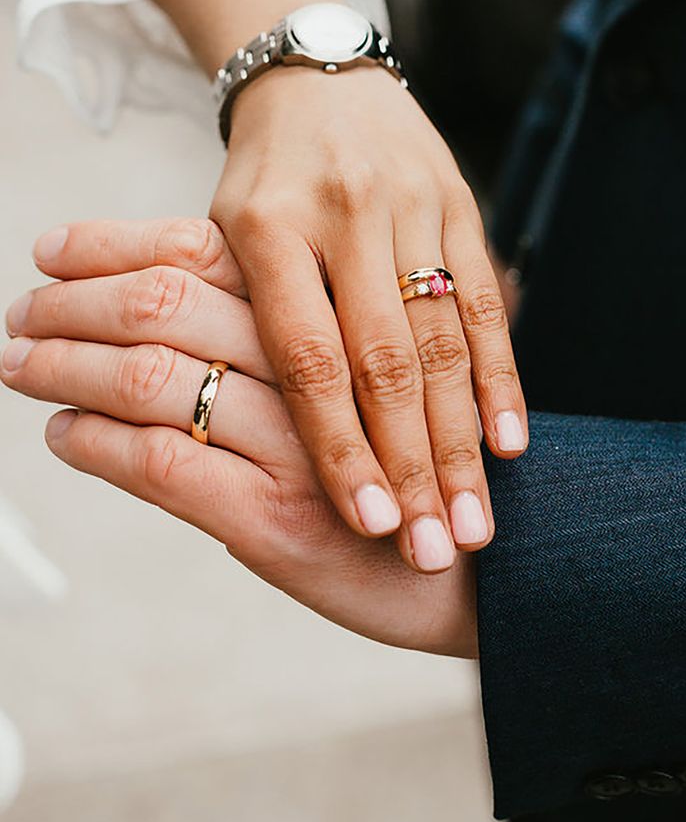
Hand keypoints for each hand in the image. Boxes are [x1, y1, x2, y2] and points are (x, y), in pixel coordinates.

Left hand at [1, 218, 476, 656]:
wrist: (502, 573)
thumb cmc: (420, 470)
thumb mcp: (371, 383)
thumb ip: (298, 347)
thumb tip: (191, 327)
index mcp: (335, 316)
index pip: (199, 255)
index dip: (115, 248)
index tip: (51, 248)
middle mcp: (315, 367)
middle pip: (168, 305)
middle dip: (76, 306)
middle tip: (18, 309)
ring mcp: (295, 446)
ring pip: (155, 376)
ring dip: (69, 366)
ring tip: (19, 359)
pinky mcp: (278, 524)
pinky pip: (165, 465)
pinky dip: (99, 446)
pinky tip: (62, 433)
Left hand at [211, 65, 527, 572]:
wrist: (316, 78)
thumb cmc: (258, 186)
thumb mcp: (218, 242)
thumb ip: (229, 328)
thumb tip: (183, 437)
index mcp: (264, 228)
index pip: (307, 358)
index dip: (342, 448)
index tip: (368, 525)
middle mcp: (341, 214)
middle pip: (385, 361)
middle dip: (414, 467)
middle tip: (435, 551)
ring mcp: (410, 206)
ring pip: (442, 342)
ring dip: (461, 442)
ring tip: (473, 524)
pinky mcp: (460, 204)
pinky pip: (487, 301)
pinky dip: (500, 377)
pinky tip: (510, 444)